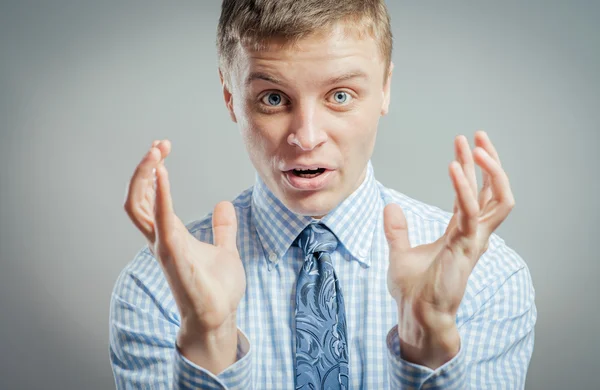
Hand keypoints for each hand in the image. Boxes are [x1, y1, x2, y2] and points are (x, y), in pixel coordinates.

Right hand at [123, 140, 245, 372]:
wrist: (219, 316)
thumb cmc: (217, 288)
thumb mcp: (224, 249)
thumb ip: (223, 229)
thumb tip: (224, 205)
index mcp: (171, 235)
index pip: (149, 199)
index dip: (151, 173)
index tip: (163, 149)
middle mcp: (161, 238)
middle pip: (137, 198)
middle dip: (144, 169)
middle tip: (159, 145)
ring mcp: (164, 245)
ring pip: (139, 206)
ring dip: (145, 176)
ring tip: (155, 152)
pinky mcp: (173, 252)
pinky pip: (161, 219)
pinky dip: (160, 194)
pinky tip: (162, 172)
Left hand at [383, 131, 514, 368]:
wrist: (416, 314)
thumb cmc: (413, 290)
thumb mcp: (400, 253)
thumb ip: (397, 230)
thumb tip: (390, 206)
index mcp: (460, 232)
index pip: (473, 193)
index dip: (470, 168)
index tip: (461, 143)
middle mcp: (473, 234)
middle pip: (493, 191)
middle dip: (490, 162)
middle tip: (480, 135)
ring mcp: (474, 240)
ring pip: (498, 199)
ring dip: (491, 171)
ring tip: (477, 146)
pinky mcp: (467, 248)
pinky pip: (472, 212)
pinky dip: (465, 189)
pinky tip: (454, 167)